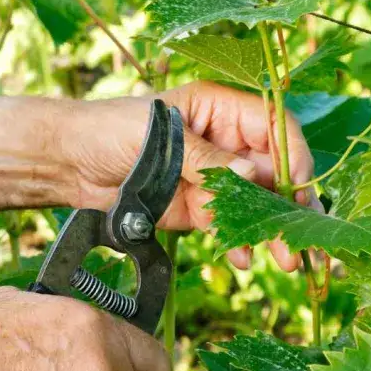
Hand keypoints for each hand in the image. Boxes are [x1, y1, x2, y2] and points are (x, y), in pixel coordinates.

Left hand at [61, 81, 315, 271]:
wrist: (68, 162)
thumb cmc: (109, 130)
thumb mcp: (160, 137)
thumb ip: (206, 158)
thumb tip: (253, 174)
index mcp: (220, 110)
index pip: (275, 129)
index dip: (293, 159)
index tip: (297, 191)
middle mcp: (224, 143)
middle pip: (273, 173)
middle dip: (290, 207)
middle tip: (303, 241)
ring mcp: (212, 178)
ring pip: (256, 205)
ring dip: (272, 231)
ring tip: (286, 260)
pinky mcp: (196, 208)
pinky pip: (228, 225)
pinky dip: (239, 242)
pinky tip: (244, 258)